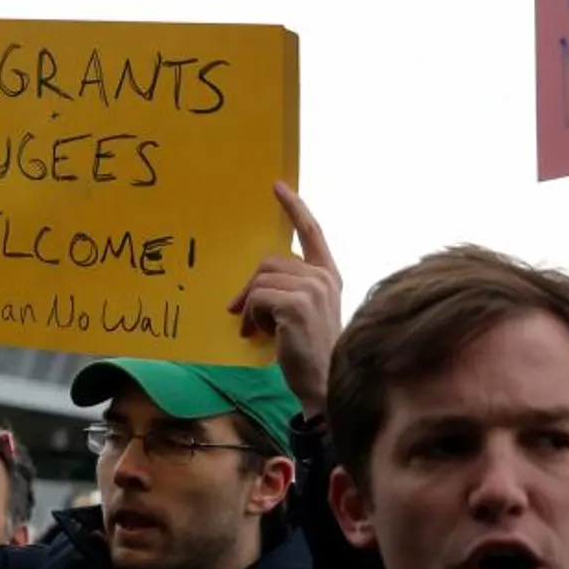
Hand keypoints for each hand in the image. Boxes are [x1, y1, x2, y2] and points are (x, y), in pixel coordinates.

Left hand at [228, 182, 340, 417]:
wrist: (322, 381)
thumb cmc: (310, 351)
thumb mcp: (304, 313)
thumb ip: (290, 290)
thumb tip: (252, 286)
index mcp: (328, 275)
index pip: (312, 232)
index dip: (294, 207)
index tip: (277, 186)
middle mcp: (323, 277)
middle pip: (270, 261)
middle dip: (251, 288)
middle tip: (240, 313)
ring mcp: (312, 288)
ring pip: (260, 280)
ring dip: (250, 307)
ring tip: (255, 329)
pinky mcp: (296, 304)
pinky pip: (256, 297)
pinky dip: (250, 317)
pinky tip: (258, 334)